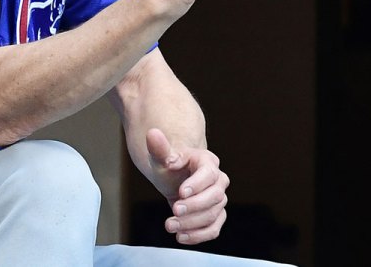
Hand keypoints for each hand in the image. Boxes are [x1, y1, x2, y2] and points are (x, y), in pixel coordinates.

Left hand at [145, 127, 229, 244]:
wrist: (175, 178)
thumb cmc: (169, 166)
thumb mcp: (161, 157)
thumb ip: (159, 148)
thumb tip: (152, 133)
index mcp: (207, 162)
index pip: (209, 174)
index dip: (197, 185)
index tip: (180, 192)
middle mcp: (218, 180)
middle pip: (215, 196)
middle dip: (194, 206)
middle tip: (174, 211)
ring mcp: (219, 199)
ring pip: (213, 214)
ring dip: (192, 223)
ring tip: (170, 226)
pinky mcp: (216, 216)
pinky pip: (214, 229)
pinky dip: (199, 236)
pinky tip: (181, 237)